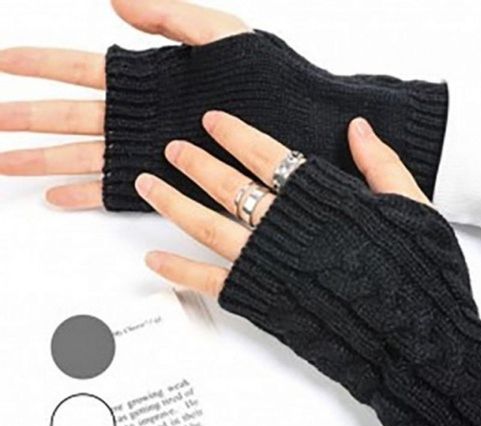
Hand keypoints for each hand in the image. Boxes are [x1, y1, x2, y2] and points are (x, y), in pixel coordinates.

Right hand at [0, 0, 248, 208]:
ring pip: (81, 154)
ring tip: (5, 163)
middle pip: (67, 116)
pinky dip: (85, 194)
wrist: (298, 128)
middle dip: (25, 117)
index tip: (1, 62)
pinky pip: (116, 189)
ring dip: (41, 159)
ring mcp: (147, 150)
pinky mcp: (163, 179)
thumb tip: (113, 0)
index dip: (38, 64)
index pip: (79, 68)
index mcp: (147, 77)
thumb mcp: (220, 35)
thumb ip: (170, 15)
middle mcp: (139, 116)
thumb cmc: (267, 81)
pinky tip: (57, 198)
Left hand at [135, 112, 428, 294]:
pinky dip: (180, 270)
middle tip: (171, 148)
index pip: (270, 154)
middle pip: (230, 185)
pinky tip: (153, 258)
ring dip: (174, 203)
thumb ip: (383, 166)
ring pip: (210, 226)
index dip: (237, 134)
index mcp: (326, 198)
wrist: (415, 342)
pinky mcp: (264, 302)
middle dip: (196, 163)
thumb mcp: (416, 210)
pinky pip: (212, 282)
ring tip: (147, 185)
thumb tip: (359, 127)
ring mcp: (272, 265)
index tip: (212, 120)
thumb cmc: (420, 279)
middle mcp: (290, 227)